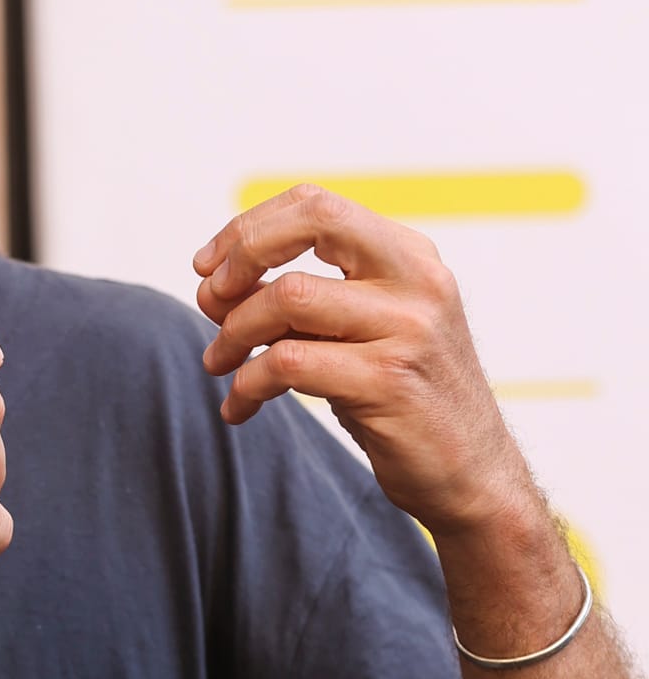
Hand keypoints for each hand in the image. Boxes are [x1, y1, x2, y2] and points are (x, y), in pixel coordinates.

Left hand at [193, 183, 527, 535]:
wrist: (469, 474)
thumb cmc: (401, 398)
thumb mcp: (360, 331)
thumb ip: (304, 300)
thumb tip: (212, 285)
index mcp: (409, 256)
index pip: (317, 204)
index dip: (248, 227)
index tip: (207, 266)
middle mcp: (417, 280)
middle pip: (312, 223)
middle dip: (242, 254)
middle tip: (209, 301)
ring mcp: (408, 328)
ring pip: (288, 296)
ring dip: (233, 331)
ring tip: (219, 362)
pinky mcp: (389, 381)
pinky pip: (287, 362)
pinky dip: (247, 383)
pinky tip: (239, 406)